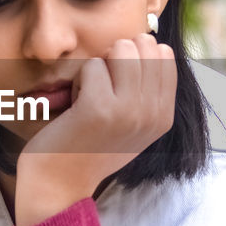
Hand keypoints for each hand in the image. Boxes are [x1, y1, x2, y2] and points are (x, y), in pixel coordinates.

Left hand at [14, 35, 175, 225]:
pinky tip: (75, 107)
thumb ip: (148, 90)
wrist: (60, 183)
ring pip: (120, 49)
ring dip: (98, 67)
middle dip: (115, 58)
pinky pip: (91, 65)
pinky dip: (78, 81)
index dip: (134, 58)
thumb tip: (151, 41)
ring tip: (88, 97)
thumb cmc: (90, 147)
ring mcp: (129, 111)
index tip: (118, 88)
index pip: (164, 54)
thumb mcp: (133, 123)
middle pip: (143, 45)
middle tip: (100, 91)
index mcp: (164, 116)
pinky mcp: (100, 109)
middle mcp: (153, 114)